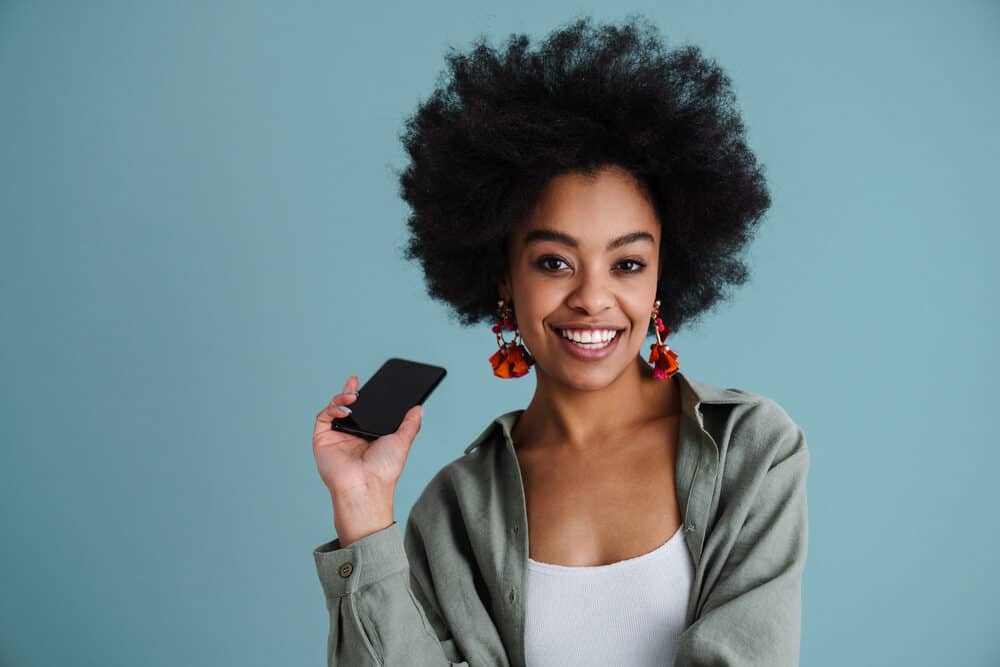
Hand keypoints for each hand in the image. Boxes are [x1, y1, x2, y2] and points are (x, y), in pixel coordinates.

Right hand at [312, 374, 423, 502]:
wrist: (367, 486)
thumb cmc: (384, 470)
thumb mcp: (402, 441)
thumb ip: (410, 423)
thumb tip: (419, 407)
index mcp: (368, 435)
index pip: (365, 410)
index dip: (365, 395)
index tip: (369, 382)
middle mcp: (351, 435)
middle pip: (347, 406)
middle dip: (350, 391)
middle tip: (356, 380)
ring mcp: (336, 437)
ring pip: (334, 408)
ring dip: (342, 397)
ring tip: (354, 395)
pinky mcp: (323, 439)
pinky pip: (324, 417)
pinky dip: (333, 408)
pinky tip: (347, 410)